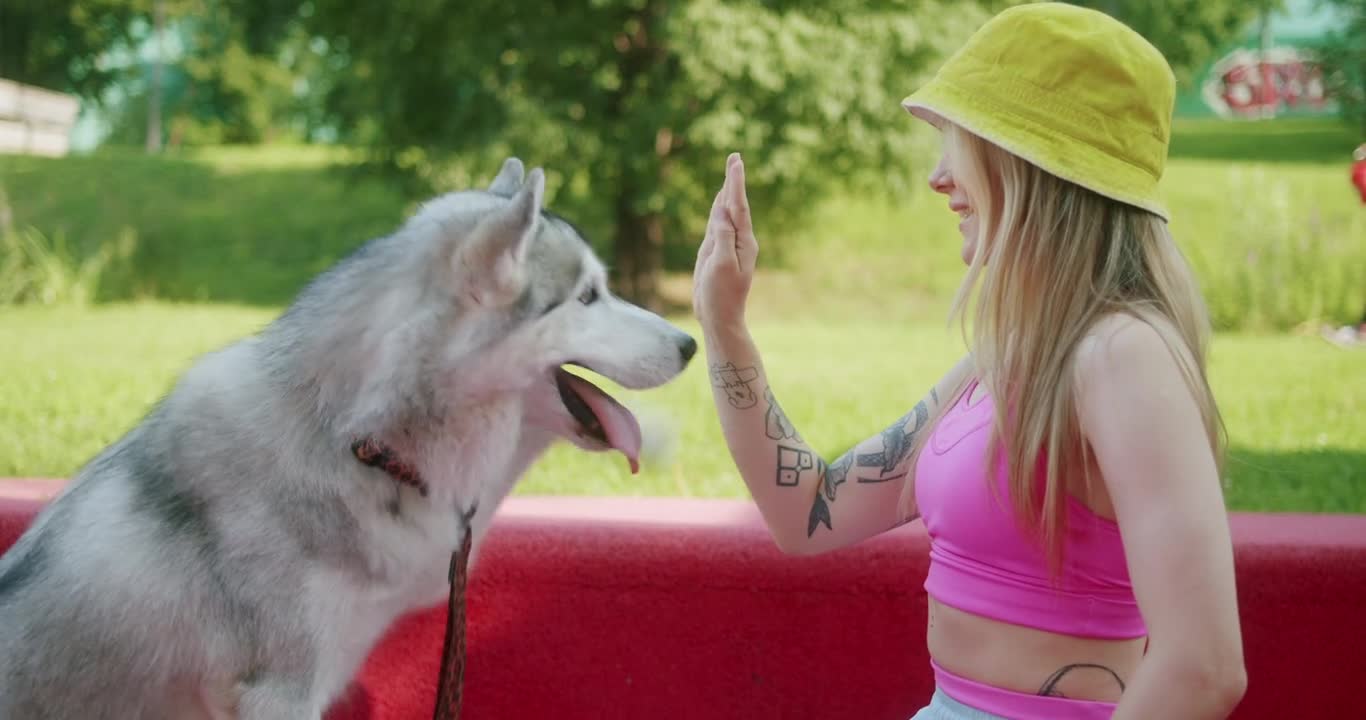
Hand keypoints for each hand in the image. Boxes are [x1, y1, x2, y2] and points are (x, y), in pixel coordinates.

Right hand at [692, 153, 757, 331]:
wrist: (719, 317)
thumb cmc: (721, 294)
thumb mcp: (721, 264)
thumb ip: (722, 237)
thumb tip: (722, 213)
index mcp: (743, 242)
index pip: (738, 206)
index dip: (735, 183)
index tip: (736, 162)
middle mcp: (739, 241)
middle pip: (735, 205)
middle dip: (733, 181)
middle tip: (735, 157)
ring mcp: (728, 247)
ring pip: (726, 213)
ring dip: (727, 192)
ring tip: (731, 173)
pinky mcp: (717, 253)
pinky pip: (717, 225)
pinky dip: (718, 210)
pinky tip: (720, 204)